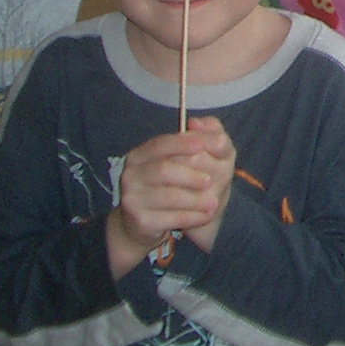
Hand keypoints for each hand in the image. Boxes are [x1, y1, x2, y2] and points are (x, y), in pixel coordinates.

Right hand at [104, 118, 235, 276]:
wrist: (149, 223)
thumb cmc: (174, 184)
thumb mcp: (190, 158)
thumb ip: (202, 136)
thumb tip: (196, 122)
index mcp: (140, 155)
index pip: (160, 144)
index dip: (181, 144)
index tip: (200, 146)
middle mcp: (131, 175)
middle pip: (164, 169)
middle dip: (190, 175)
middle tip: (210, 181)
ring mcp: (132, 199)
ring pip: (168, 196)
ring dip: (195, 199)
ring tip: (213, 202)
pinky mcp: (139, 221)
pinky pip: (170, 218)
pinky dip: (192, 216)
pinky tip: (205, 215)